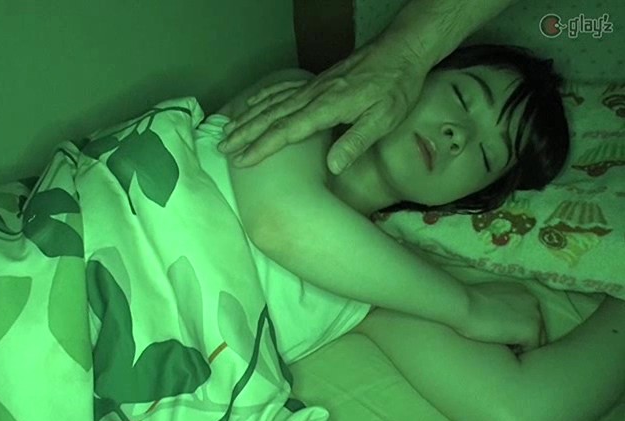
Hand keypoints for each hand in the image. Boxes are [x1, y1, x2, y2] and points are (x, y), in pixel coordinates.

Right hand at [218, 38, 429, 174]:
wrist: (402, 50)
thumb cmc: (396, 87)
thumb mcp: (384, 118)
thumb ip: (356, 141)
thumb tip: (333, 167)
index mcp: (328, 106)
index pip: (287, 130)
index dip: (263, 147)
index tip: (242, 160)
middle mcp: (314, 94)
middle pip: (271, 115)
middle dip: (245, 133)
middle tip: (223, 148)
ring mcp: (313, 86)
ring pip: (272, 102)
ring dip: (248, 117)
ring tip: (227, 131)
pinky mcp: (317, 81)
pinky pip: (283, 88)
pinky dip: (263, 96)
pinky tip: (251, 103)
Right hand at [457, 282, 547, 353]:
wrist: (464, 306)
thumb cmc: (467, 302)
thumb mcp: (489, 296)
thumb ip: (501, 303)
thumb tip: (499, 316)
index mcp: (522, 291)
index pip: (528, 315)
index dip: (516, 326)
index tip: (500, 330)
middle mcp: (534, 301)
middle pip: (537, 327)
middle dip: (522, 336)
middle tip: (502, 342)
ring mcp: (535, 316)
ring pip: (536, 339)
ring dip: (521, 345)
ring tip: (502, 347)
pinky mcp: (531, 331)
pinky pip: (530, 349)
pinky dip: (518, 352)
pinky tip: (502, 348)